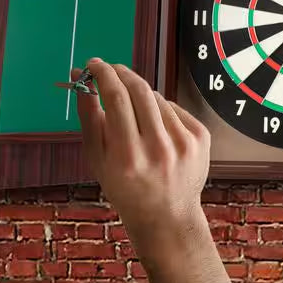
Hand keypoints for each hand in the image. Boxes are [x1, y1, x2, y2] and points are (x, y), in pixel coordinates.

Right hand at [74, 59, 210, 250]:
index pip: (115, 97)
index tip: (94, 65)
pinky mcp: (200, 138)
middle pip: (139, 89)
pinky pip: (174, 109)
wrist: (167, 217)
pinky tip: (156, 131)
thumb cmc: (126, 189)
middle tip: (110, 71)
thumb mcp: (98, 161)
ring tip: (134, 117)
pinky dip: (160, 111)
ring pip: (156, 97)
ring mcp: (183, 142)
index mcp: (127, 156)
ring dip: (140, 96)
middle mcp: (158, 148)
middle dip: (121, 73)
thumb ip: (89, 119)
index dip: (103, 74)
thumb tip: (82, 81)